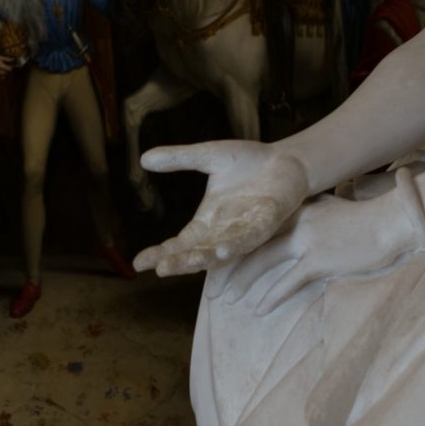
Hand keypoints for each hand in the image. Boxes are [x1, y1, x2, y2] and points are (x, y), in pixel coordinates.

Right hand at [0, 53, 12, 81]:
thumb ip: (7, 59)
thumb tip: (13, 60)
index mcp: (1, 66)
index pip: (10, 69)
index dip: (11, 67)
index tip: (9, 65)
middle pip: (7, 73)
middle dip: (7, 70)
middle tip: (6, 66)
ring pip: (4, 76)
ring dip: (4, 73)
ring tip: (2, 70)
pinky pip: (0, 79)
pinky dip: (1, 76)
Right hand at [131, 141, 309, 275]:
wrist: (286, 160)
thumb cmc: (248, 162)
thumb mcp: (208, 157)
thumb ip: (179, 159)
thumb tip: (143, 159)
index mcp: (206, 222)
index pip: (178, 244)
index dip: (160, 253)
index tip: (139, 263)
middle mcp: (222, 233)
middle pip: (196, 255)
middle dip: (179, 262)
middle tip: (161, 268)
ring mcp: (244, 232)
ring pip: (221, 253)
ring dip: (205, 259)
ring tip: (188, 262)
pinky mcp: (266, 225)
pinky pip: (249, 239)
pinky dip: (235, 245)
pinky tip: (223, 249)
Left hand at [226, 190, 423, 313]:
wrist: (392, 221)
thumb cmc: (364, 220)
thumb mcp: (330, 210)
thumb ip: (308, 216)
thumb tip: (293, 228)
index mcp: (294, 209)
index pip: (254, 230)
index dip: (233, 249)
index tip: (216, 265)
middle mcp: (295, 221)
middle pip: (250, 246)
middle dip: (228, 270)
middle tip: (213, 290)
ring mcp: (306, 240)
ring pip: (262, 263)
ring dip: (241, 284)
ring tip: (227, 301)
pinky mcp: (319, 259)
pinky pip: (287, 282)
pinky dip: (270, 297)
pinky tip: (258, 310)